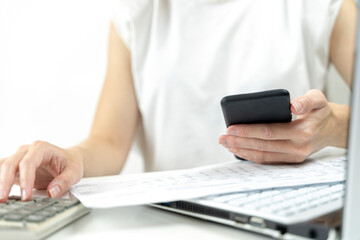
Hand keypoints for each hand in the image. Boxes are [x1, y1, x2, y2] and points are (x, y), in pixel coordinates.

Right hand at [0, 141, 82, 201]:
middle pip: (11, 164)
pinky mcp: (15, 166)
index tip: (26, 196)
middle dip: (5, 182)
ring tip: (0, 198)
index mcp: (42, 148)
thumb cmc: (71, 163)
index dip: (26, 180)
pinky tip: (0, 192)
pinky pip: (1, 171)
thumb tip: (52, 192)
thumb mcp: (75, 172)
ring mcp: (19, 157)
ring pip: (3, 166)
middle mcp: (27, 150)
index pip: (28, 163)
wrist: (68, 159)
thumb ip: (65, 181)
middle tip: (4, 199)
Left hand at [219, 89, 342, 163]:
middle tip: (222, 137)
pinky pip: (266, 160)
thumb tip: (293, 105)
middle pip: (262, 146)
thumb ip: (307, 100)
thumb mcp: (319, 99)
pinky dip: (250, 156)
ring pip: (262, 156)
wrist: (332, 129)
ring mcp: (293, 157)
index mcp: (303, 132)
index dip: (248, 130)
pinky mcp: (289, 161)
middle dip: (239, 142)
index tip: (231, 128)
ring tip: (225, 144)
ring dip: (241, 150)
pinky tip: (237, 150)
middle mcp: (298, 147)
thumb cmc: (320, 112)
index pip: (269, 132)